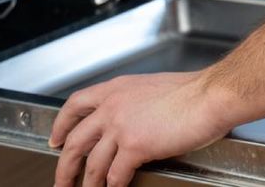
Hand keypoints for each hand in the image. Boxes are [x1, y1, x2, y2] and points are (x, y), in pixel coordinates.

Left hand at [49, 70, 235, 186]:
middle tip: (61, 180)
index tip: (55, 139)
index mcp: (116, 89)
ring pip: (92, 164)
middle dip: (64, 166)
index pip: (76, 104)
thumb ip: (134, 103)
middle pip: (75, 140)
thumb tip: (130, 121)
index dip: (61, 124)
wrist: (209, 96)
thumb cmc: (192, 92)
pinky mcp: (135, 146)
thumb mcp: (151, 87)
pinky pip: (115, 175)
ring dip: (87, 184)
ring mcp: (121, 127)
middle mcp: (113, 106)